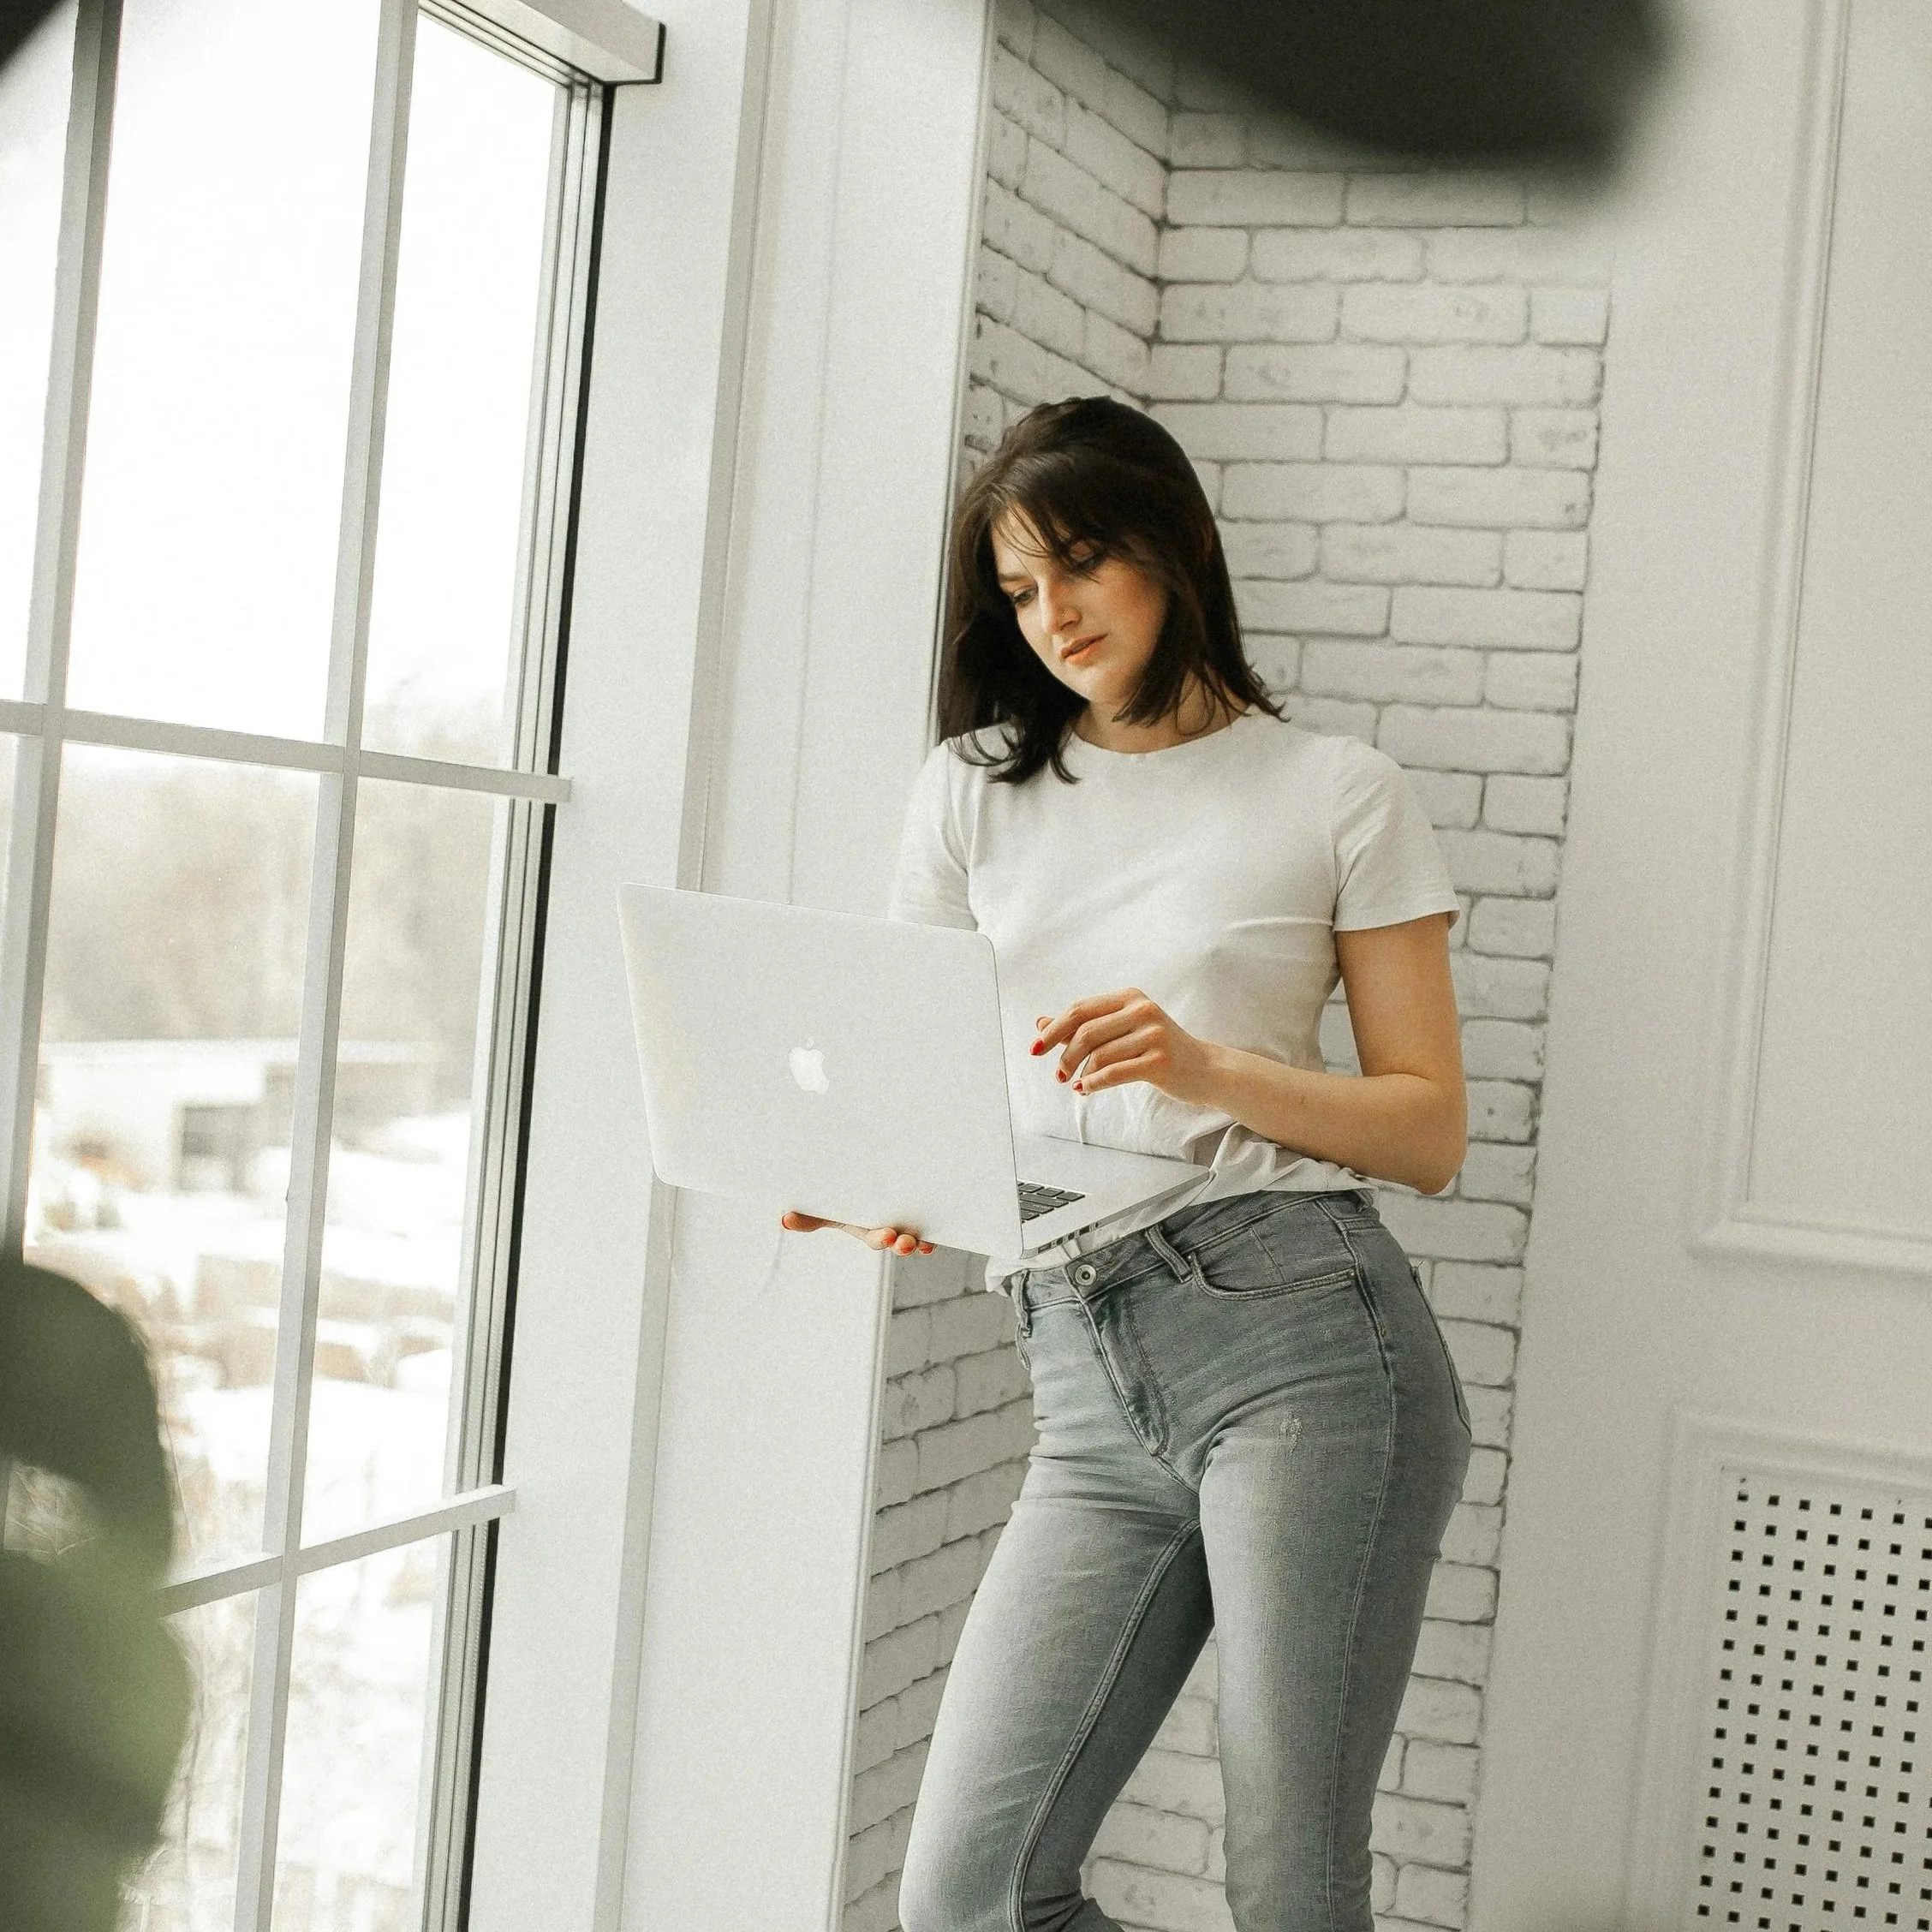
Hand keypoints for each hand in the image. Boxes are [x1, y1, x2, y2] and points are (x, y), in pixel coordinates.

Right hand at [780, 1211, 933, 1255]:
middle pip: (899, 1240)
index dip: (882, 1238)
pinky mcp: (922, 1211)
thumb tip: (783, 1219)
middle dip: (903, 1243)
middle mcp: (890, 1228)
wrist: (865, 1183)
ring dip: (921, 1239)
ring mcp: (908, 1222)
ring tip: (926, 1242)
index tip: (887, 1235)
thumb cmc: (843, 1200)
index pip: (876, 1237)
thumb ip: (808, 1216)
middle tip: (905, 1241)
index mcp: (868, 1228)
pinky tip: (946, 1227)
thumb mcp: (827, 1207)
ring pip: (917, 1234)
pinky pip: (933, 1222)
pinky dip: (939, 1227)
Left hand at [1031, 989, 1223, 1107]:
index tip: (1035, 1048)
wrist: (1204, 1070)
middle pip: (1086, 1031)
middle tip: (1058, 1074)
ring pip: (1098, 1055)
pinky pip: (1114, 1073)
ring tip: (1076, 1084)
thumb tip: (1040, 1024)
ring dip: (1080, 1073)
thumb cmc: (1157, 1049)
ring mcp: (1153, 1035)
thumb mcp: (1122, 1031)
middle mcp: (1142, 1011)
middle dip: (1064, 1055)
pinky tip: (1085, 1090)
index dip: (1054, 1029)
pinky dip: (1093, 1083)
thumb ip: (1084, 1026)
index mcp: (1130, 997)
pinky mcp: (1160, 1061)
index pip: (1080, 1009)